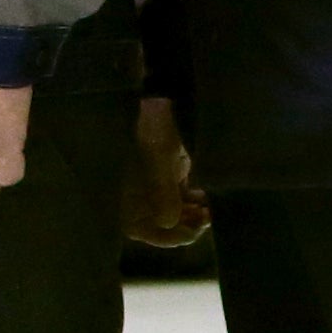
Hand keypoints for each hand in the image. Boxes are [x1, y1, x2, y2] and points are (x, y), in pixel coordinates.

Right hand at [122, 97, 208, 252]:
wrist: (153, 95)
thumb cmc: (151, 128)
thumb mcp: (159, 161)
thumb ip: (163, 194)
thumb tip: (169, 224)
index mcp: (121, 193)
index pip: (140, 230)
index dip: (166, 237)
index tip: (192, 232)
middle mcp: (132, 193)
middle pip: (158, 224)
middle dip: (183, 225)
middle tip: (206, 218)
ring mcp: (148, 184)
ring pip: (172, 211)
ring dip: (191, 213)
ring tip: (210, 207)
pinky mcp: (164, 172)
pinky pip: (179, 196)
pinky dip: (192, 199)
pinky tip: (206, 196)